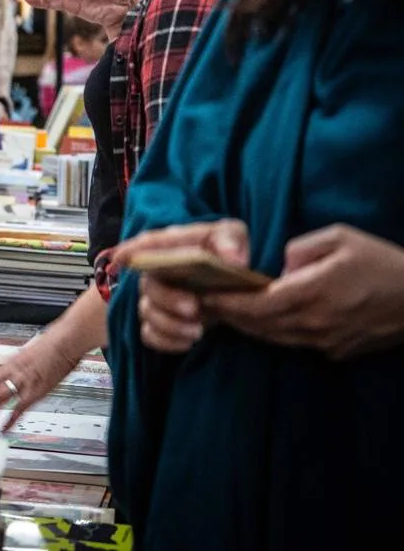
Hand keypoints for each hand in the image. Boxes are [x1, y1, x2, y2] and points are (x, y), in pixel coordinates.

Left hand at [0, 334, 82, 428]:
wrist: (66, 340)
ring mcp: (23, 381)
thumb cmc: (53, 344)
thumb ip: (21, 365)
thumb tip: (15, 371)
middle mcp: (12, 371)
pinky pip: (20, 408)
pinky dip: (11, 420)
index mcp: (11, 363)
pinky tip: (4, 430)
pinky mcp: (36, 390)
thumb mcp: (31, 354)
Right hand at [112, 220, 249, 353]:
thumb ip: (231, 240)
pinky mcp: (160, 322)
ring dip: (170, 324)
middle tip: (194, 308)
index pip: (147, 244)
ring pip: (147, 312)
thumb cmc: (227, 253)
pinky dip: (167, 341)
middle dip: (168, 298)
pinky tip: (188, 342)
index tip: (121, 258)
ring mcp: (156, 298)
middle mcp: (157, 271)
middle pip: (148, 284)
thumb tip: (232, 258)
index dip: (131, 250)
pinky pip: (150, 335)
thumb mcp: (234, 236)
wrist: (236, 287)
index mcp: (173, 245)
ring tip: (198, 331)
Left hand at [203, 225, 403, 359]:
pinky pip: (295, 343)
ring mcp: (327, 342)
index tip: (205, 294)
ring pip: (274, 338)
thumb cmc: (384, 262)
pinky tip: (263, 320)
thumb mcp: (341, 238)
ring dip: (248, 326)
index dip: (228, 302)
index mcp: (314, 293)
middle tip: (205, 303)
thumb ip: (302, 248)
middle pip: (259, 325)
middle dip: (230, 315)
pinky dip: (273, 332)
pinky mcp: (337, 352)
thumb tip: (279, 264)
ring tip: (226, 311)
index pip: (257, 304)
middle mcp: (316, 323)